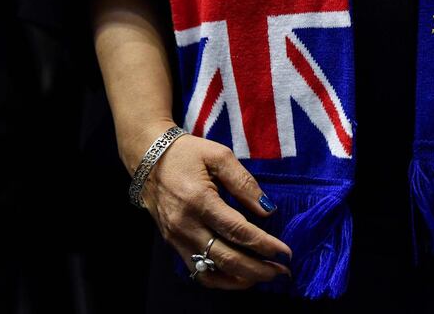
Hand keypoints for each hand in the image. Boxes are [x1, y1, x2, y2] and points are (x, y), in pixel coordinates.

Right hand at [130, 122, 291, 288]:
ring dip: (241, 279)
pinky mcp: (173, 244)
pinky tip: (240, 276)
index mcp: (200, 201)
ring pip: (211, 272)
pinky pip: (197, 271)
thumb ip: (244, 183)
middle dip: (259, 269)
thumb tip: (268, 209)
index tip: (285, 252)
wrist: (147, 158)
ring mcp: (177, 238)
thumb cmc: (187, 153)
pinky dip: (221, 278)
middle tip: (283, 272)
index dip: (264, 245)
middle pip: (226, 258)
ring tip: (266, 276)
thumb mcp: (220, 156)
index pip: (238, 231)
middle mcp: (186, 225)